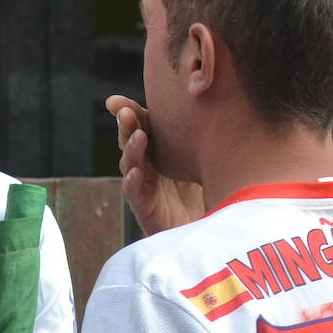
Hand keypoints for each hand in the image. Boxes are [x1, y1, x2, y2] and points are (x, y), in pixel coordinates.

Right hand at [106, 94, 203, 235]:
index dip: (130, 112)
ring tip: (137, 136)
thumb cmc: (207, 190)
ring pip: (131, 164)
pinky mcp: (145, 208)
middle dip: (126, 125)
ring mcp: (145, 186)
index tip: (114, 101)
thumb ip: (204, 139)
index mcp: (161, 149)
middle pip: (131, 140)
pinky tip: (137, 172)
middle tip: (124, 113)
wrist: (206, 230)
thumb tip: (218, 105)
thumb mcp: (206, 160)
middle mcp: (149, 164)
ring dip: (131, 149)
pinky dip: (133, 182)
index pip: (142, 125)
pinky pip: (134, 193)